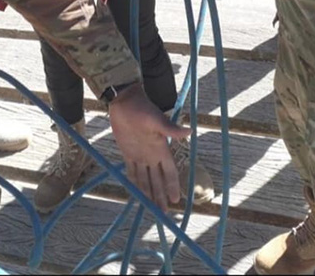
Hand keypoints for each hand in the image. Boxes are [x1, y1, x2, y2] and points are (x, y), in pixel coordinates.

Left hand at [107, 84, 190, 210]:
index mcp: (161, 148)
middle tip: (163, 213)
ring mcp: (139, 155)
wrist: (125, 101)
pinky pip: (132, 172)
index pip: (170, 172)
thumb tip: (189, 131)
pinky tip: (137, 193)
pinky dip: (135, 183)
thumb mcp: (156, 119)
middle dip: (161, 195)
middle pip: (158, 180)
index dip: (173, 186)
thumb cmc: (142, 108)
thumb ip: (170, 129)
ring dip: (149, 193)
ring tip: (152, 208)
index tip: (176, 200)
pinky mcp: (128, 152)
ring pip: (146, 179)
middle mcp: (152, 155)